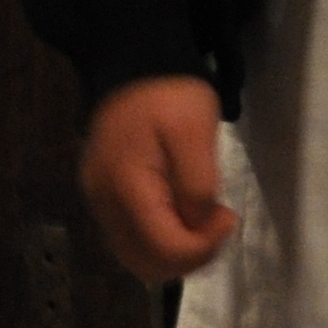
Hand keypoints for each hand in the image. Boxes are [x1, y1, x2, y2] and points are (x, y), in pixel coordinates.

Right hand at [81, 76, 235, 280]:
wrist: (133, 63)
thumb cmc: (170, 94)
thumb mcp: (196, 132)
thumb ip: (198, 186)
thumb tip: (199, 225)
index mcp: (125, 188)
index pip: (164, 249)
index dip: (204, 246)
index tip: (227, 215)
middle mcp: (103, 203)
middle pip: (146, 263)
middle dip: (191, 255)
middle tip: (217, 223)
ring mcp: (99, 202)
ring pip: (137, 257)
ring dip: (176, 251)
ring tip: (203, 218)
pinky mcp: (104, 197)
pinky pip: (131, 238)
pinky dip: (160, 240)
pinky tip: (183, 213)